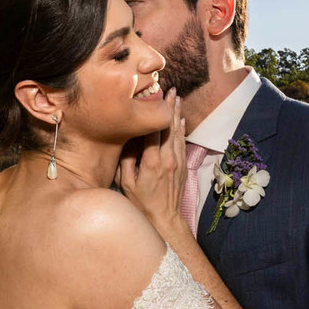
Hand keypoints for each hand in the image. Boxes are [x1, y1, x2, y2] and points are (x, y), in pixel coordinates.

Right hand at [117, 89, 187, 236]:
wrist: (165, 220)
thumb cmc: (142, 203)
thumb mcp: (126, 183)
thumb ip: (126, 159)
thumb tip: (126, 138)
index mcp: (152, 162)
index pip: (153, 130)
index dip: (153, 112)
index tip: (152, 95)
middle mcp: (168, 159)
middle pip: (168, 127)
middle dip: (169, 107)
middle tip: (169, 89)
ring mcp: (177, 162)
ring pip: (177, 133)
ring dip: (177, 114)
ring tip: (177, 97)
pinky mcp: (182, 166)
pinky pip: (182, 143)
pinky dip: (181, 129)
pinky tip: (180, 119)